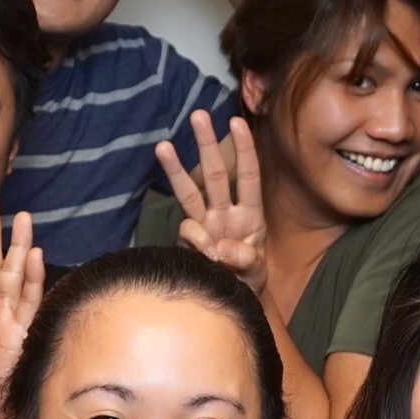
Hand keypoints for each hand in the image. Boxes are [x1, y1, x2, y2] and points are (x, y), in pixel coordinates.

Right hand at [155, 112, 267, 295]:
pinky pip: (187, 233)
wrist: (232, 303)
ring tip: (163, 146)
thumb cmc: (248, 281)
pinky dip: (196, 241)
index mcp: (250, 215)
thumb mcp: (256, 271)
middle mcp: (224, 214)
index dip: (244, 149)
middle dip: (206, 144)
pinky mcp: (188, 243)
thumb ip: (244, 258)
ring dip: (176, 169)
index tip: (236, 123)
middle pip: (215, 173)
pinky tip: (206, 257)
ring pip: (188, 192)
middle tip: (198, 115)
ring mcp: (204, 227)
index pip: (248, 175)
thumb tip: (219, 249)